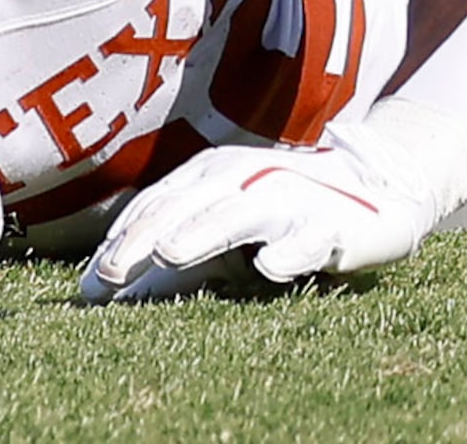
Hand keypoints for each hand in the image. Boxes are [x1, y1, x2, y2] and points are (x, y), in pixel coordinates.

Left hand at [81, 104, 466, 302]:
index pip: (157, 205)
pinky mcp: (331, 223)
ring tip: (169, 252)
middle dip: (145, 240)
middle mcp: (245, 177)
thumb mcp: (219, 231)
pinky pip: (308, 238)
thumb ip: (166, 260)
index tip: (90, 284)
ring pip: (239, 215)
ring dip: (203, 233)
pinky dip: (288, 250)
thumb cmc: (280, 213)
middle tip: (108, 275)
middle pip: (186, 208)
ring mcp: (289, 197)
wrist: (376, 189)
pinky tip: (268, 265)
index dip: (122, 241)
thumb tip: (98, 292)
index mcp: (212, 175)